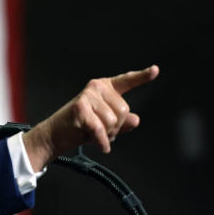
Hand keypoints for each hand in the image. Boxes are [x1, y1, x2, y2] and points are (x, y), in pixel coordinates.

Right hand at [23, 65, 158, 171]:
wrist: (57, 135)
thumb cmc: (82, 127)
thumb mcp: (107, 126)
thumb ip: (123, 122)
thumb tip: (136, 120)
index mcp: (105, 88)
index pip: (126, 81)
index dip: (142, 76)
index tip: (156, 70)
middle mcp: (97, 87)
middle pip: (124, 111)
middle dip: (116, 127)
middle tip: (101, 130)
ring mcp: (88, 95)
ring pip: (113, 121)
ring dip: (107, 134)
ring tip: (94, 133)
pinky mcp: (80, 107)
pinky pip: (101, 129)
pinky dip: (101, 141)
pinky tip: (99, 144)